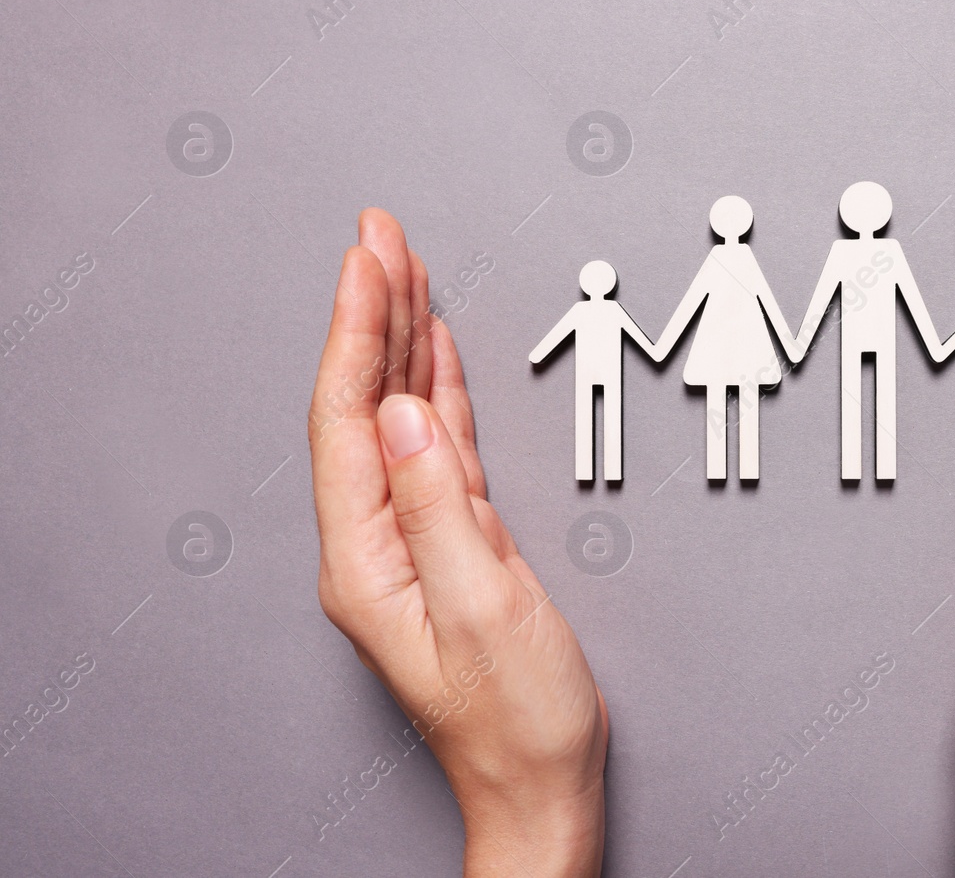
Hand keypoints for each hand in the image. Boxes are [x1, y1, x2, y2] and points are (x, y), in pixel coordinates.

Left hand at [309, 209, 606, 877]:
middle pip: (364, 404)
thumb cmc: (517, 718)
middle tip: (383, 236)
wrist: (540, 782)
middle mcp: (376, 543)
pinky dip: (436, 386)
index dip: (360, 332)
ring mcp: (411, 540)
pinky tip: (436, 353)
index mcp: (366, 559)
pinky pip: (435, 442)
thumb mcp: (485, 608)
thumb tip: (407, 414)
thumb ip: (441, 507)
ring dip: (402, 338)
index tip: (371, 261)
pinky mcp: (452, 540)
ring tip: (406, 269)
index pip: (350, 419)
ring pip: (399, 414)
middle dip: (374, 312)